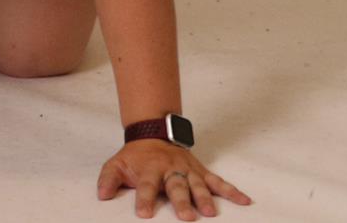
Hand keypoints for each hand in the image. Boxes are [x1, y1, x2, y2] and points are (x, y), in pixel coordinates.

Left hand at [98, 139, 251, 219]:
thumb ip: (108, 179)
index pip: (146, 185)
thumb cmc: (136, 157)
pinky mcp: (201, 171)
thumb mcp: (116, 164)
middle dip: (181, 201)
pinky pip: (218, 182)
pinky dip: (232, 191)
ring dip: (204, 198)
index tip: (144, 213)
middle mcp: (171, 170)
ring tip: (210, 213)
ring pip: (198, 184)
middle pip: (176, 186)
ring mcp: (188, 170)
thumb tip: (102, 195)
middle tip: (186, 217)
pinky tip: (244, 201)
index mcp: (149, 169)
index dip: (144, 198)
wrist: (153, 134)